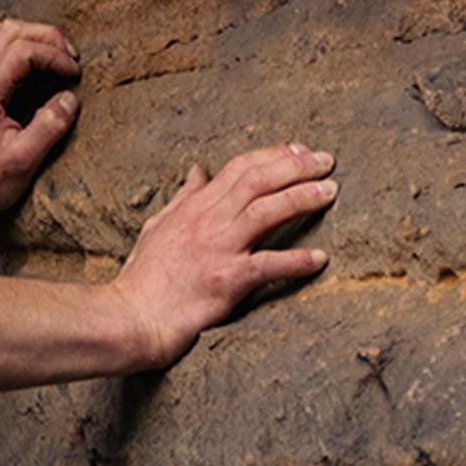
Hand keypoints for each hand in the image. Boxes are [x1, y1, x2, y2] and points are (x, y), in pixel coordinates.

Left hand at [0, 19, 82, 221]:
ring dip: (34, 37)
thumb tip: (70, 99)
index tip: (73, 74)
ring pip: (3, 33)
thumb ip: (49, 127)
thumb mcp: (24, 159)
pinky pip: (0, 47)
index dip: (53, 56)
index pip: (22, 51)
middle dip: (47, 38)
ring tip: (58, 56)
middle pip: (12, 31)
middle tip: (71, 59)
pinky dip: (23, 45)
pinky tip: (40, 64)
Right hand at [110, 145, 335, 365]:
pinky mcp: (228, 280)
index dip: (272, 155)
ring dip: (301, 198)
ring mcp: (219, 248)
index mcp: (195, 206)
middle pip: (258, 180)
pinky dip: (296, 261)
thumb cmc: (145, 276)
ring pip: (267, 211)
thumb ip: (183, 198)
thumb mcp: (158, 225)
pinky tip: (320, 258)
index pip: (239, 168)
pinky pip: (268, 265)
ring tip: (330, 191)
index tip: (298, 149)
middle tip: (326, 160)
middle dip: (295, 166)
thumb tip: (197, 171)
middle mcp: (209, 220)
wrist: (135, 315)